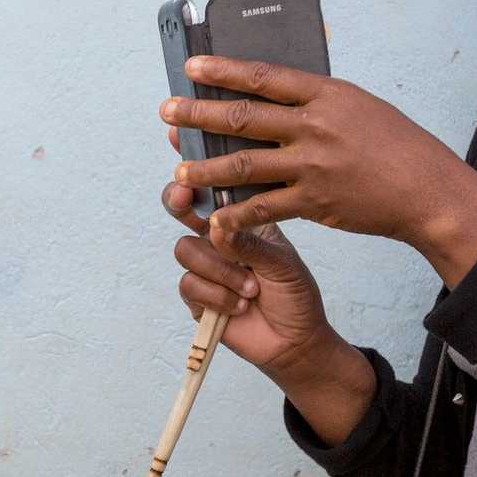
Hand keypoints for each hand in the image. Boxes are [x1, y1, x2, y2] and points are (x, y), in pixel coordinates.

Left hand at [160, 55, 476, 242]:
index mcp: (326, 94)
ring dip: (206, 169)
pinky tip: (215, 219)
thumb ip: (317, 100)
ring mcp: (313, 165)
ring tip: (179, 171)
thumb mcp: (359, 106)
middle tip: (167, 112)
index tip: (191, 66)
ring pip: (244, 164)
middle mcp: (315, 126)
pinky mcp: (315, 202)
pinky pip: (264, 208)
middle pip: (244, 117)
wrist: (426, 189)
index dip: (223, 70)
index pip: (264, 75)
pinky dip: (236, 215)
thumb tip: (274, 92)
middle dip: (199, 114)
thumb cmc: (395, 145)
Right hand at [161, 127, 337, 373]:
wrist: (298, 341)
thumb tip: (215, 225)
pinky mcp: (197, 297)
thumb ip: (249, 240)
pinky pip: (189, 284)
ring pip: (186, 249)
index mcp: (241, 217)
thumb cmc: (296, 293)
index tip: (178, 134)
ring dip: (221, 270)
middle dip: (180, 200)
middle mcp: (218, 236)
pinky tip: (242, 304)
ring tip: (251, 286)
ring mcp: (205, 265)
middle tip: (185, 198)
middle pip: (181, 207)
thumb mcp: (281, 259)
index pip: (214, 182)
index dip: (194, 159)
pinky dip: (218, 295)